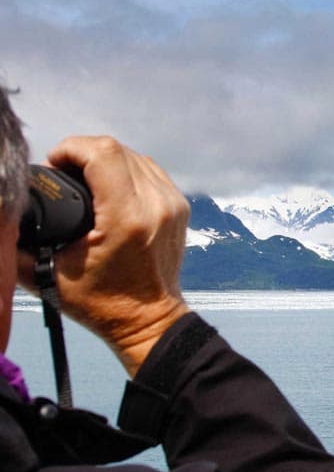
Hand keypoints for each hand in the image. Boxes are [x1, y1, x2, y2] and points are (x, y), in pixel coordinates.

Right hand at [18, 136, 189, 375]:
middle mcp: (154, 205)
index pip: (101, 154)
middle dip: (83, 153)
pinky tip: (109, 186)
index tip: (54, 164)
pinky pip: (150, 171)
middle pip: (116, 149)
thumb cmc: (104, 305)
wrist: (150, 322)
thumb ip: (20, 246)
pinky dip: (127, 171)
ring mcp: (171, 204)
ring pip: (134, 156)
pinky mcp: (179, 207)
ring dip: (105, 160)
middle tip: (63, 173)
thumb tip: (6, 219)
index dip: (70, 149)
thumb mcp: (52, 277)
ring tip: (84, 178)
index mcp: (125, 218)